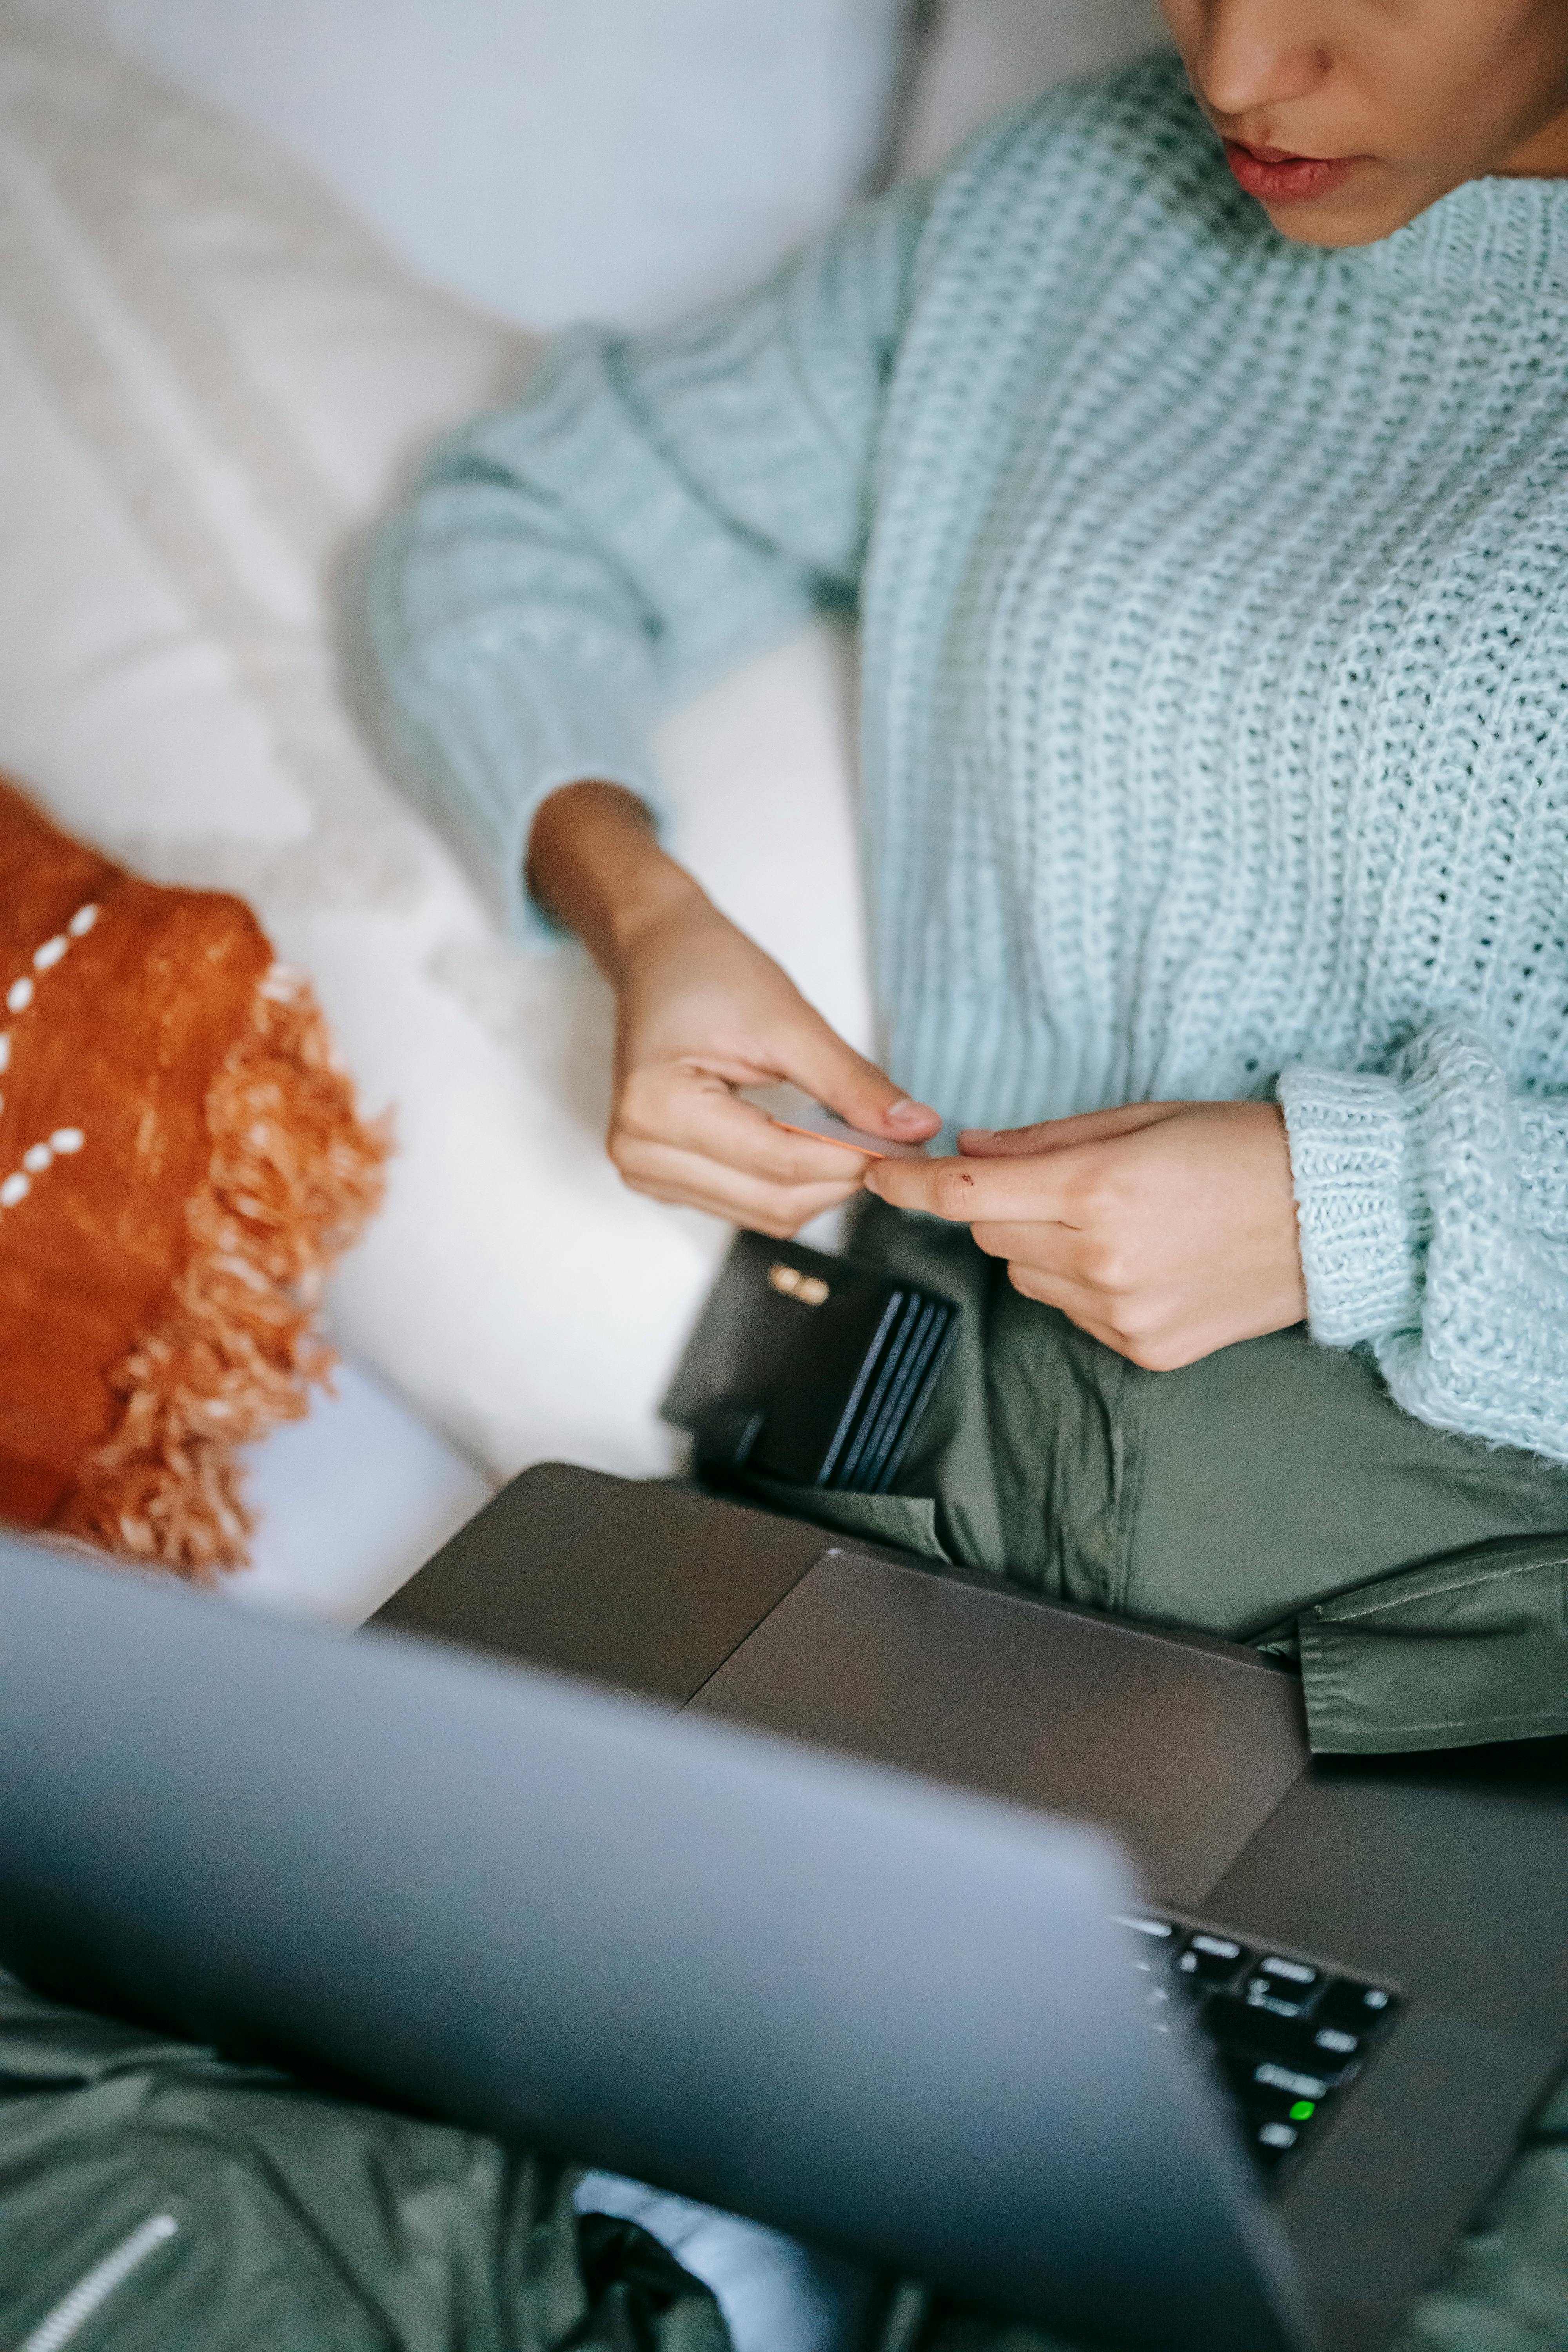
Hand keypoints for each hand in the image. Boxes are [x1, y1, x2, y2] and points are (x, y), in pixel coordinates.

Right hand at [528, 782, 939, 1234]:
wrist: (661, 956)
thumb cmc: (712, 973)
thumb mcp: (788, 1019)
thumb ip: (850, 1082)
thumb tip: (917, 1129)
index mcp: (658, 1108)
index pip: (781, 1163)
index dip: (854, 1157)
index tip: (909, 1140)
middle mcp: (638, 1153)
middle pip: (775, 1201)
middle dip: (841, 1176)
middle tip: (890, 1138)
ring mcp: (645, 1171)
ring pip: (766, 1214)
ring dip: (820, 1186)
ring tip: (848, 1135)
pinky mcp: (663, 1178)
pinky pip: (748, 1206)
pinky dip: (791, 1184)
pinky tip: (809, 1144)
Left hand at [864, 1100, 1305, 1369]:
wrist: (1334, 1218)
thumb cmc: (1240, 1150)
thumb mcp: (1141, 1119)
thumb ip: (1044, 1140)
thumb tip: (969, 1149)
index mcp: (1098, 1189)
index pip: (967, 1195)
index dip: (910, 1184)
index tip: (874, 1173)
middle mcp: (1102, 1259)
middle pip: (994, 1235)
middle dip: (1004, 1205)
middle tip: (1062, 1181)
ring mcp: (1122, 1313)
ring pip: (1028, 1277)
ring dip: (1044, 1247)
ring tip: (1119, 1220)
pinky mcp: (1144, 1349)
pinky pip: (1074, 1313)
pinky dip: (1084, 1285)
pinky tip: (1144, 1260)